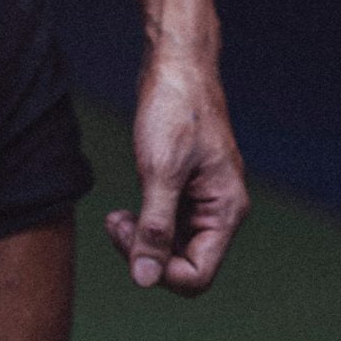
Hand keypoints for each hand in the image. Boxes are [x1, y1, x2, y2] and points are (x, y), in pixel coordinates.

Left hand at [105, 47, 248, 295]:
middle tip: (116, 224)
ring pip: (172, 246)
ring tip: (115, 218)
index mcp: (225, 210)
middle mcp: (219, 209)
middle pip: (184, 263)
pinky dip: (144, 222)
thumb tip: (144, 279)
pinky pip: (167, 223)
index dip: (161, 271)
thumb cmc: (175, 107)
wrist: (176, 60)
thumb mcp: (160, 171)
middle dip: (146, 254)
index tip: (130, 241)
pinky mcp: (186, 186)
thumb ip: (154, 228)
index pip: (197, 274)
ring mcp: (202, 198)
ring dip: (141, 239)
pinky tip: (124, 211)